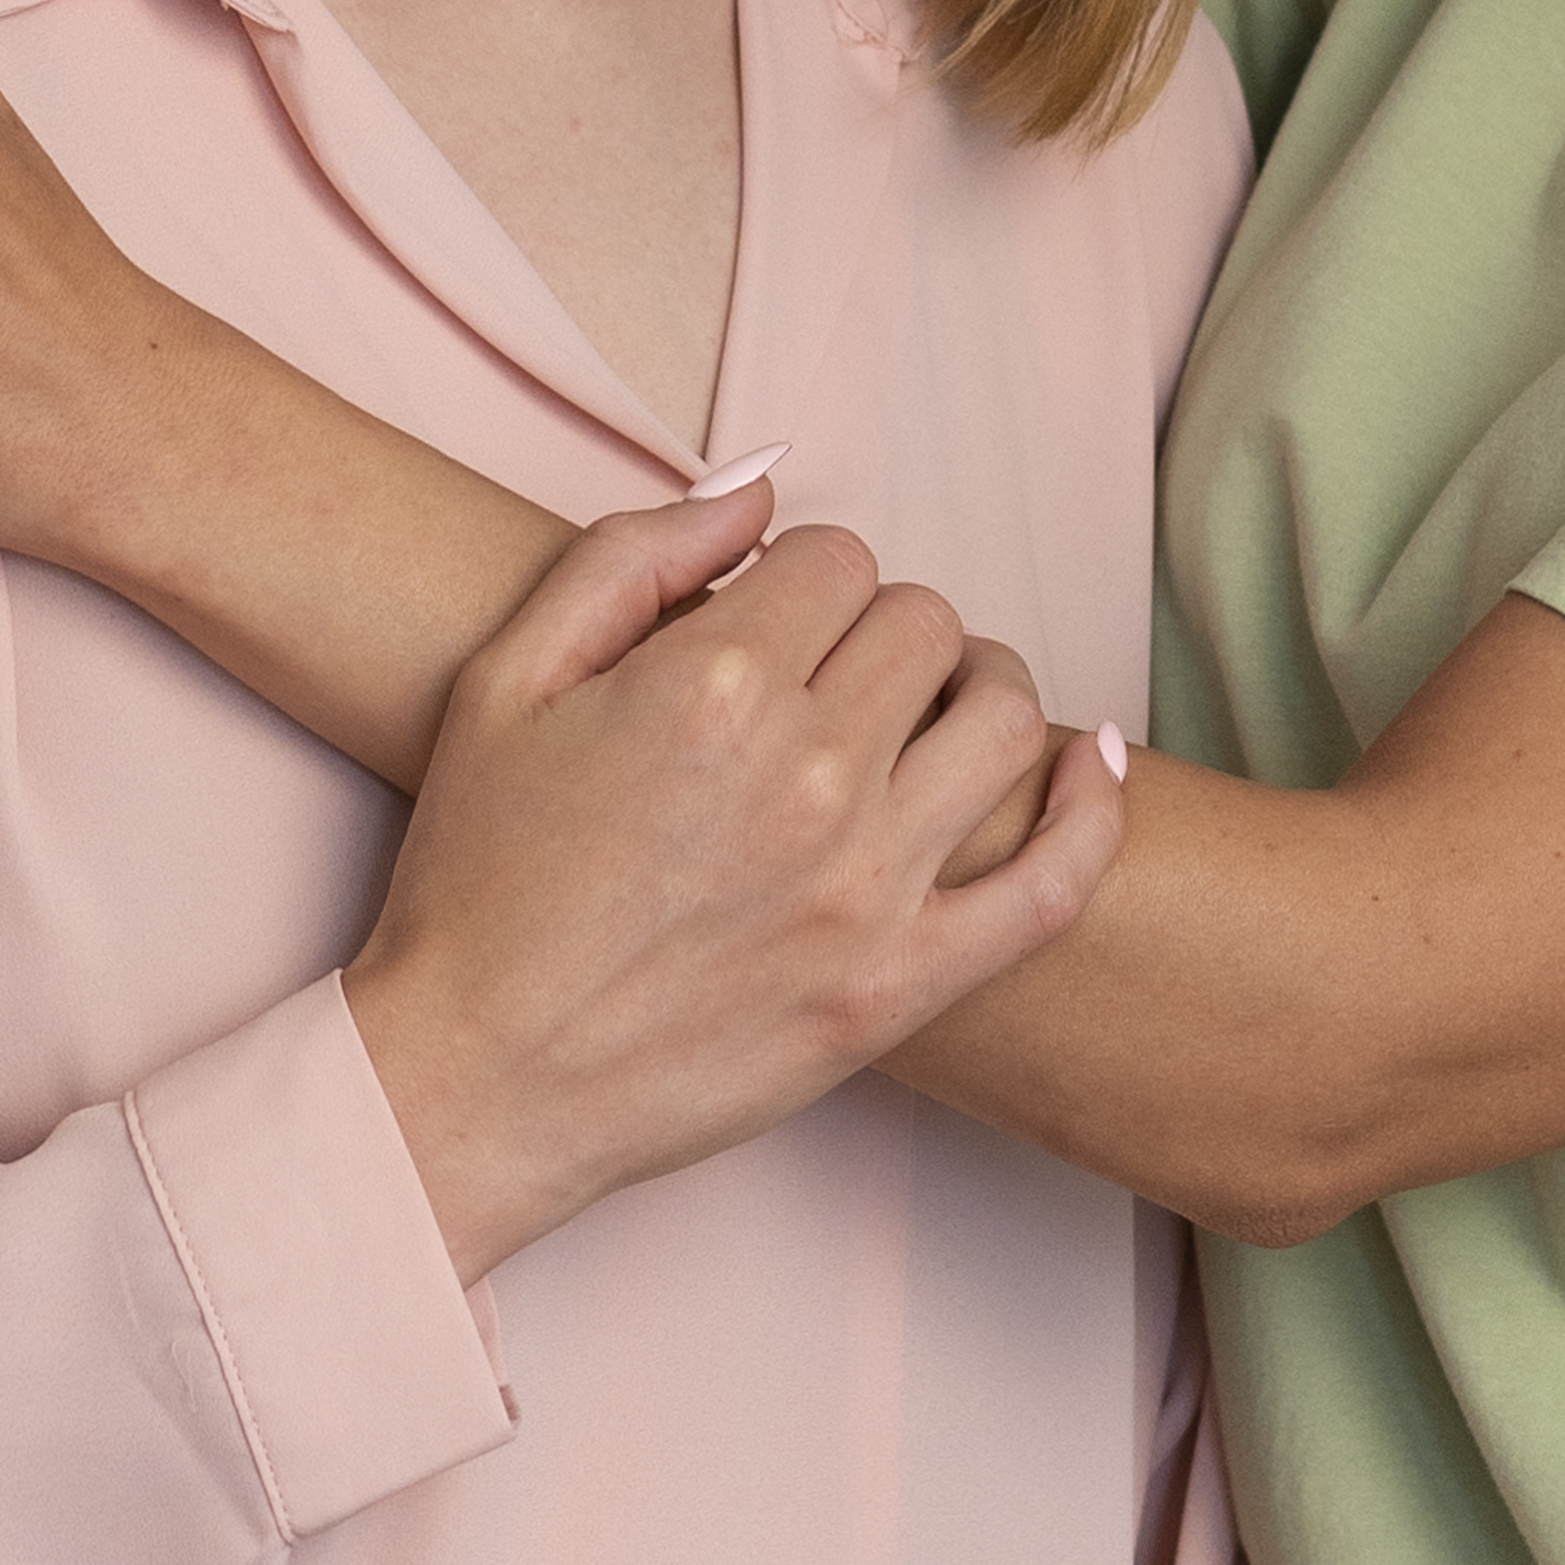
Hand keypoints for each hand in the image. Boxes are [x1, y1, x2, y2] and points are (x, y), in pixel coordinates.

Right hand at [342, 498, 1122, 1274]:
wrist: (476, 1079)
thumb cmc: (476, 881)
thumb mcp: (506, 680)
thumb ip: (632, 556)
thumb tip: (761, 485)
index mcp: (713, 686)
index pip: (838, 560)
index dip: (802, 581)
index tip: (769, 628)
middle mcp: (807, 774)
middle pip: (923, 626)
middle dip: (879, 630)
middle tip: (834, 677)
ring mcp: (865, 886)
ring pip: (1002, 721)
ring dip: (980, 691)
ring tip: (933, 713)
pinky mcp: (898, 987)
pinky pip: (1052, 885)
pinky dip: (1089, 812)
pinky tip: (1087, 764)